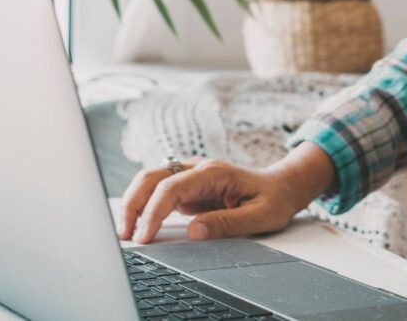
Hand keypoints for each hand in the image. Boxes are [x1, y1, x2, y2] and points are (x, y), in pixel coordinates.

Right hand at [116, 143, 334, 243]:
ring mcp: (191, 176)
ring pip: (150, 181)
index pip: (172, 188)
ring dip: (133, 202)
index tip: (145, 236)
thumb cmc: (274, 199)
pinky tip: (138, 224)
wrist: (283, 186)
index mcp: (214, 172)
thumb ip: (227, 224)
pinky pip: (159, 192)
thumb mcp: (260, 216)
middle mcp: (198, 169)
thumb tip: (193, 232)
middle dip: (132, 203)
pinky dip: (144, 205)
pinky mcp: (188, 187)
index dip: (154, 211)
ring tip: (125, 231)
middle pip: (152, 177)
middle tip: (123, 234)